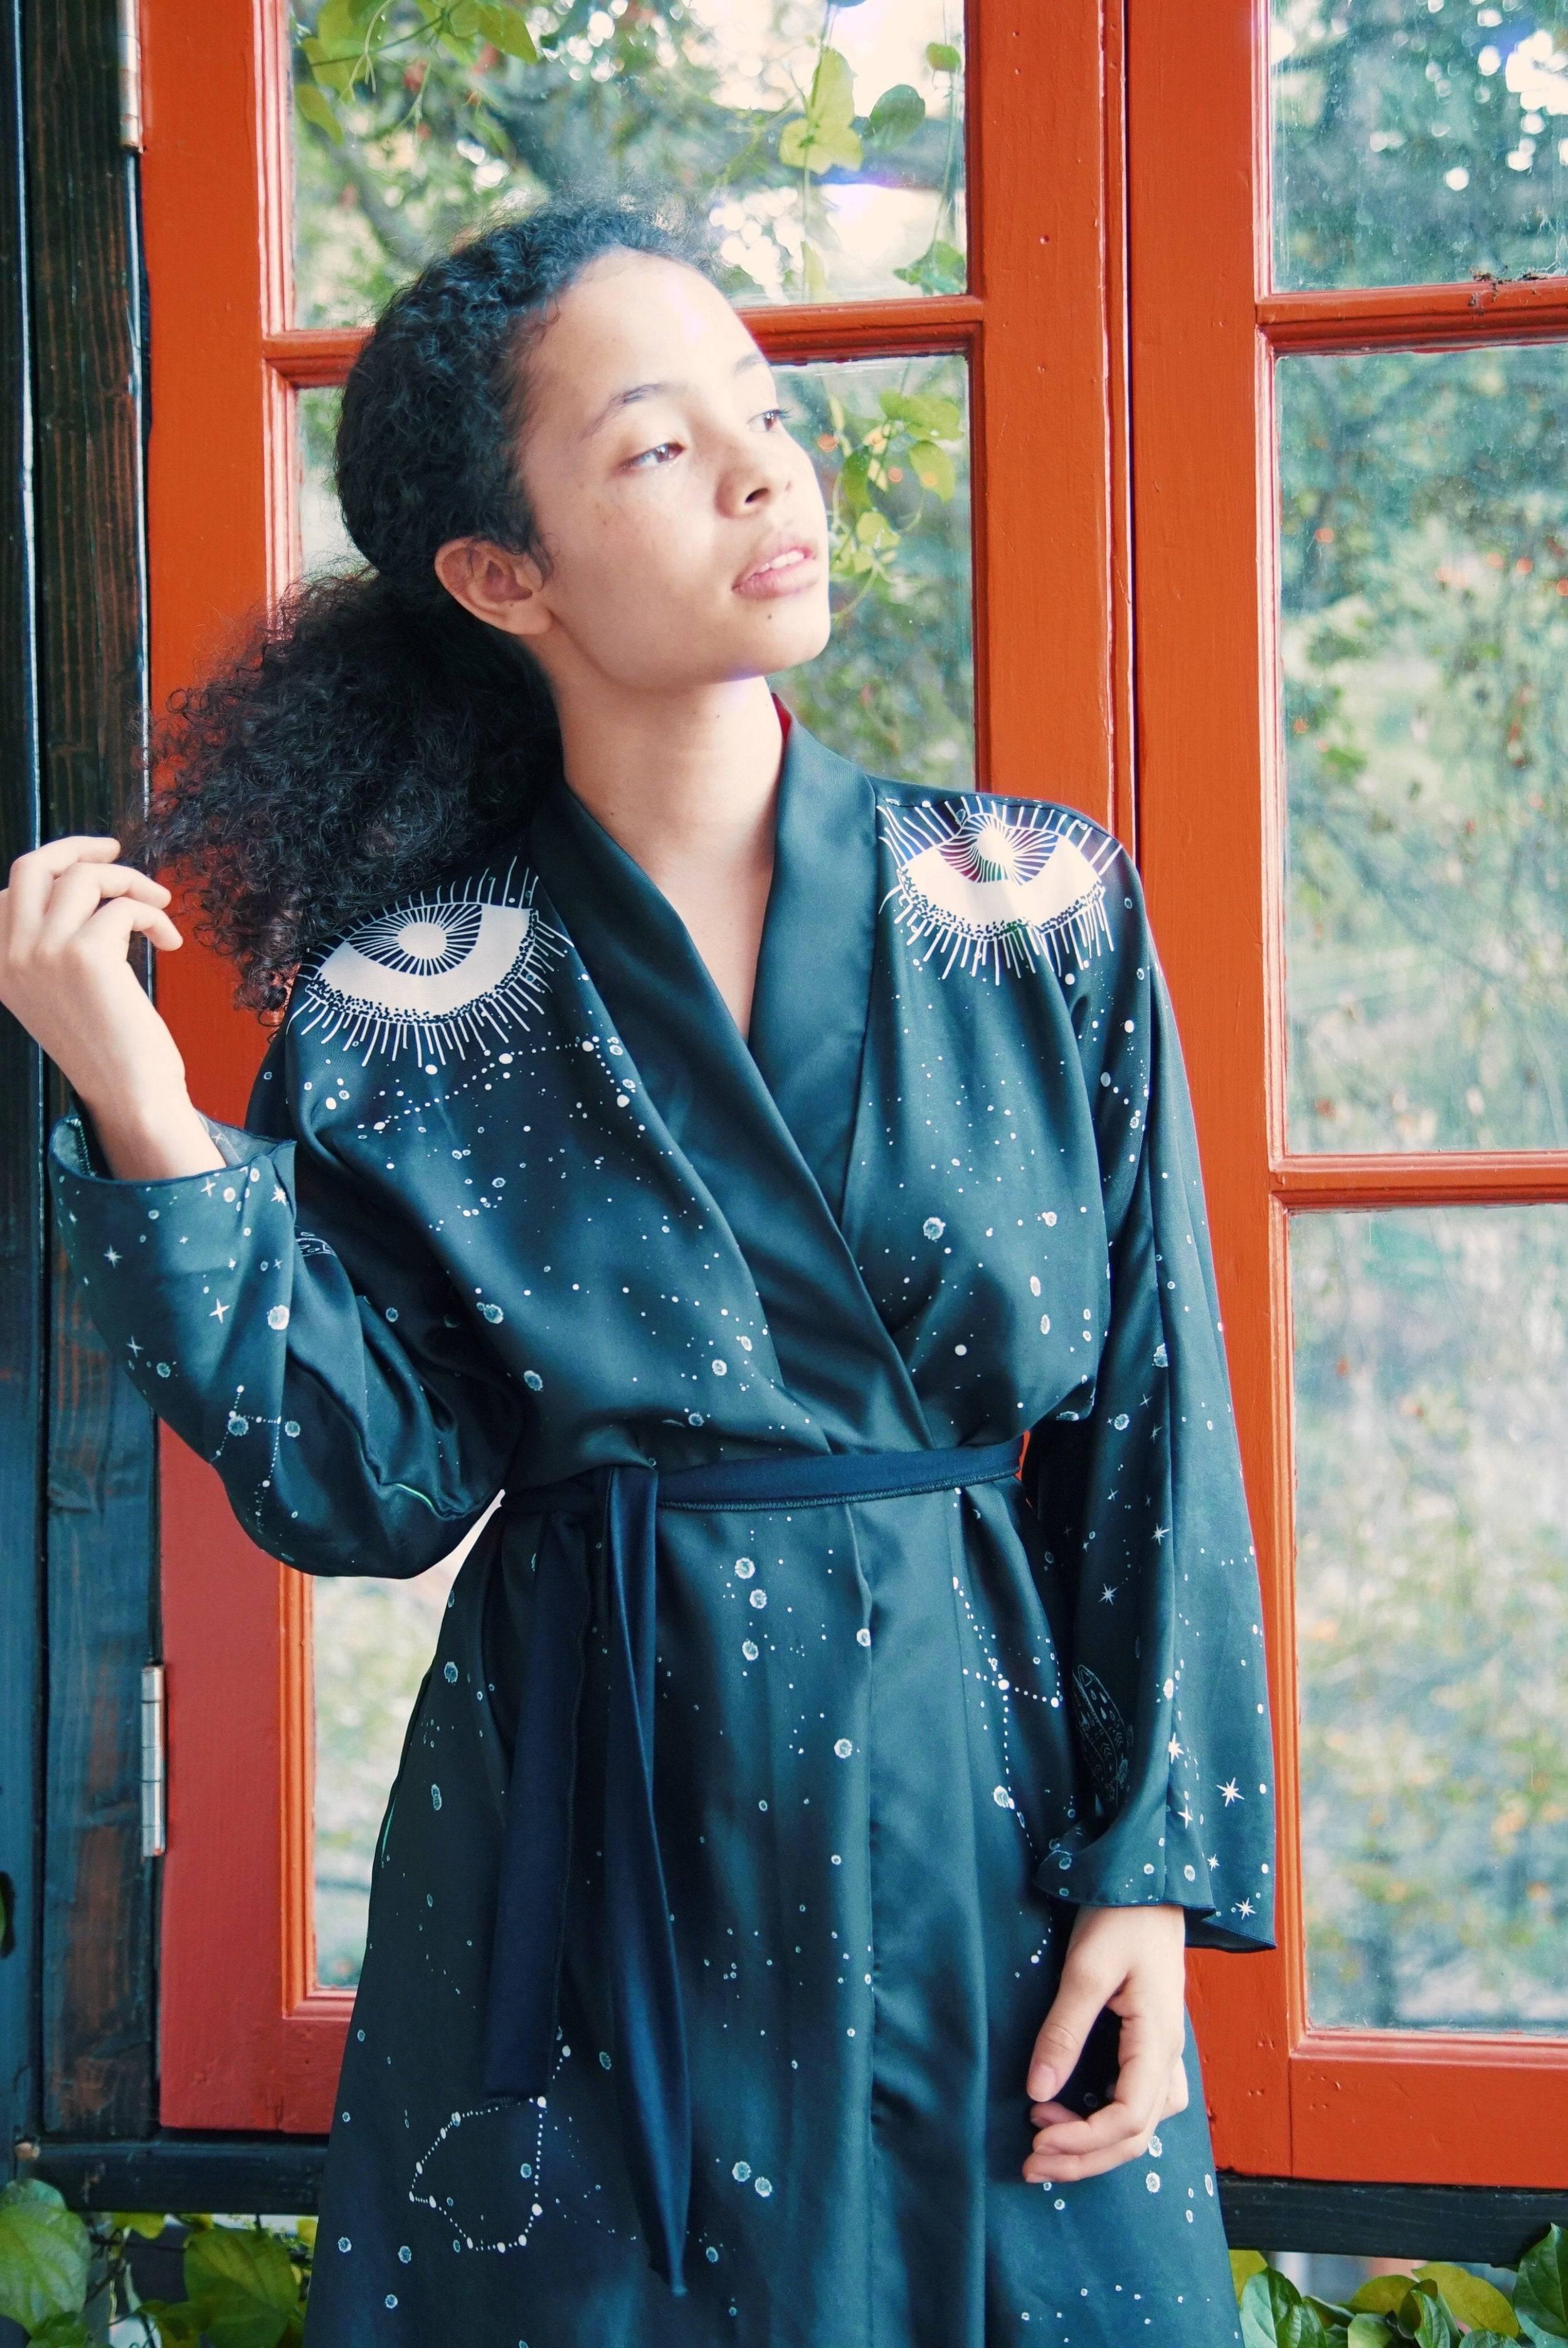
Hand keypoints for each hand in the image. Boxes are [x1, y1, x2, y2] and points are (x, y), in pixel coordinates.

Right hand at [0, 837, 222, 1176]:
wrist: (130, 1096)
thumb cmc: (109, 1049)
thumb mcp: (60, 993)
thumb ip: (52, 946)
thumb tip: (77, 888)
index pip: (6, 892)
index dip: (52, 870)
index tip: (91, 865)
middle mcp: (10, 956)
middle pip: (31, 867)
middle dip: (77, 848)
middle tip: (117, 851)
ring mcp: (43, 953)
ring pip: (83, 878)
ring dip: (130, 882)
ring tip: (160, 907)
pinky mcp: (86, 955)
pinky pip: (123, 906)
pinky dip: (153, 915)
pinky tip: (169, 941)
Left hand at [1021, 1903, 1188, 2183]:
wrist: (1149, 1879)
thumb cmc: (1121, 1915)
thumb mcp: (1087, 1968)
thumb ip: (1064, 2030)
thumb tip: (1037, 2091)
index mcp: (1158, 2040)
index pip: (1129, 2118)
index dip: (1083, 2142)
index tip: (1036, 2138)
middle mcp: (1169, 2055)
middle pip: (1136, 2133)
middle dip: (1083, 2158)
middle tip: (1031, 2163)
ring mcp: (1164, 2049)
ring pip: (1142, 2122)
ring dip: (1096, 2143)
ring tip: (1046, 2138)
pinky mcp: (1152, 2040)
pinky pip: (1141, 2100)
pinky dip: (1108, 2120)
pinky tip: (1074, 2113)